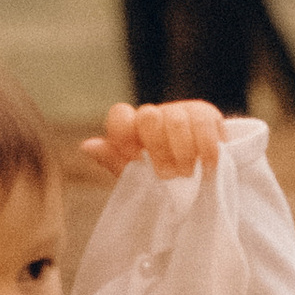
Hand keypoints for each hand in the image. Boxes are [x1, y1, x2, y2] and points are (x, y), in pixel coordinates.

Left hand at [78, 99, 229, 181]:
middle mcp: (154, 116)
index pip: (120, 116)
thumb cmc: (167, 182)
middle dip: (158, 149)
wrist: (206, 181)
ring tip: (187, 175)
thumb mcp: (139, 178)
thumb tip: (87, 146)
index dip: (125, 136)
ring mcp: (179, 111)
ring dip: (182, 154)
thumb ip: (116, 162)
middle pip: (148, 116)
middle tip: (167, 176)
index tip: (137, 160)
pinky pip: (203, 125)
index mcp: (133, 130)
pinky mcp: (205, 114)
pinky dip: (205, 150)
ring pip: (175, 121)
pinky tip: (207, 167)